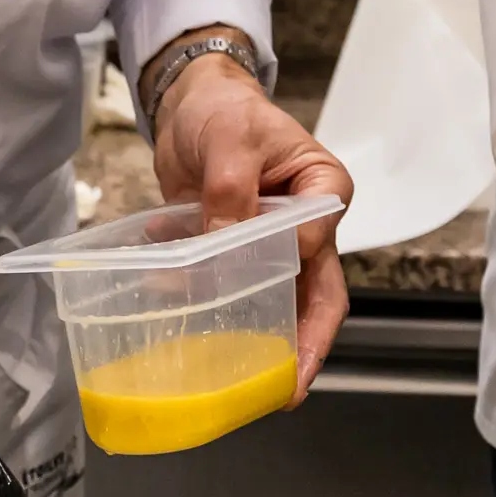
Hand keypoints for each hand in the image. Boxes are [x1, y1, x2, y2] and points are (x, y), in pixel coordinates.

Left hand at [149, 47, 354, 400]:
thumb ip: (231, 192)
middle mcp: (307, 226)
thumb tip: (224, 248)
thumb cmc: (225, 110)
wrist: (189, 105)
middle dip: (303, 346)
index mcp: (323, 192)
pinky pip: (225, 289)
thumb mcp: (230, 141)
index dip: (293, 271)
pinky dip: (200, 300)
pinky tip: (172, 305)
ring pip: (273, 302)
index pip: (319, 244)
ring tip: (230, 374)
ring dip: (251, 335)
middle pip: (317, 295)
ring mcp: (272, 245)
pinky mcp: (233, 254)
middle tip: (285, 391)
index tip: (260, 283)